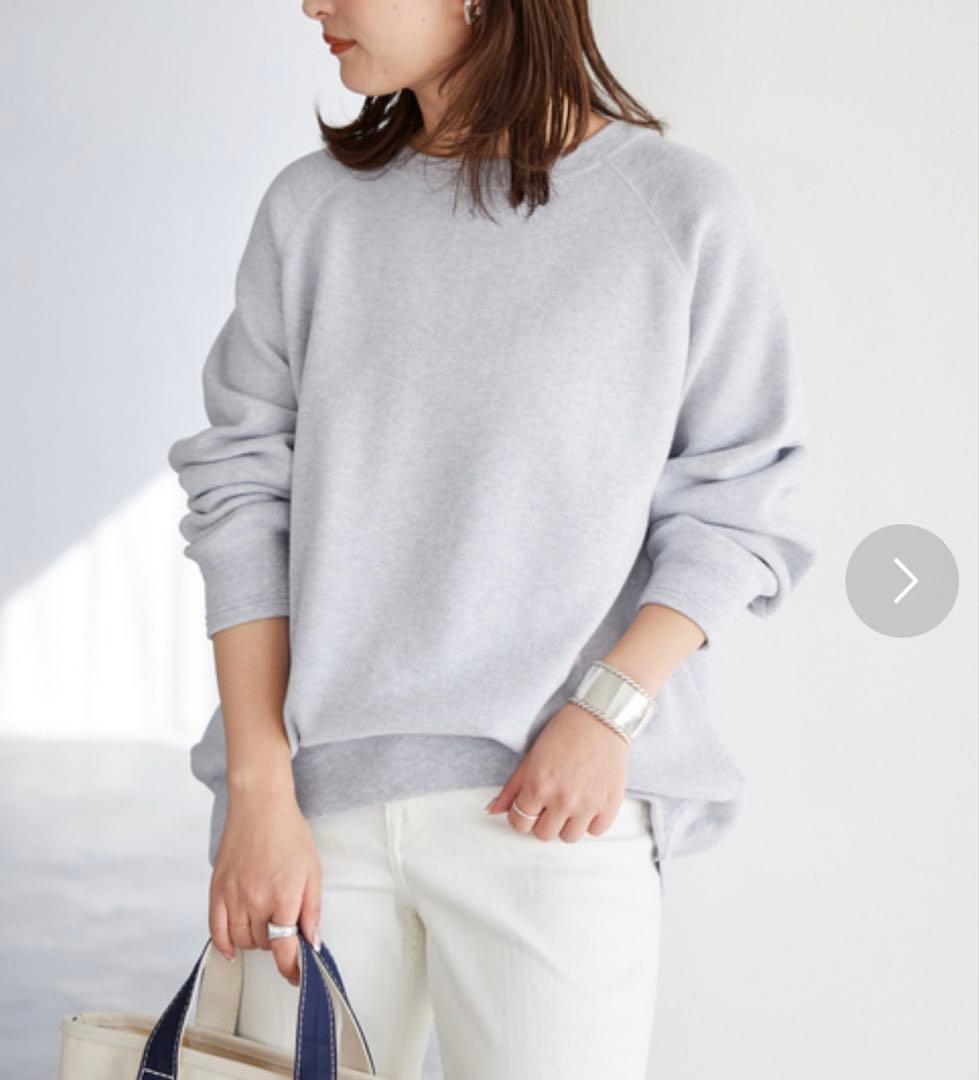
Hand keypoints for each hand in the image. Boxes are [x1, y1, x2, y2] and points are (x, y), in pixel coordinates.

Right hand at [208, 778, 321, 986]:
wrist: (260, 806)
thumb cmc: (290, 834)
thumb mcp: (313, 871)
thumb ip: (312, 911)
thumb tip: (312, 943)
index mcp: (284, 897)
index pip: (284, 949)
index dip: (291, 969)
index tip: (295, 977)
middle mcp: (255, 900)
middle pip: (263, 944)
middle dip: (277, 943)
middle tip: (285, 929)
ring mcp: (233, 897)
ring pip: (241, 940)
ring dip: (255, 941)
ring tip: (266, 925)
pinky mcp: (216, 891)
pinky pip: (216, 930)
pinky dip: (225, 944)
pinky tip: (234, 947)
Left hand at [484, 702, 630, 841]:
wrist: (601, 718)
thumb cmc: (565, 732)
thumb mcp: (531, 757)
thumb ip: (511, 788)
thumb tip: (493, 811)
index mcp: (538, 787)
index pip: (520, 824)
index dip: (521, 815)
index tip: (529, 806)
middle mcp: (563, 800)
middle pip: (543, 834)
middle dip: (542, 820)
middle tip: (549, 801)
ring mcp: (588, 805)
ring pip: (569, 837)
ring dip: (566, 824)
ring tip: (569, 802)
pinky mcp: (610, 805)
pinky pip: (595, 831)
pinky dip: (590, 821)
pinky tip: (588, 801)